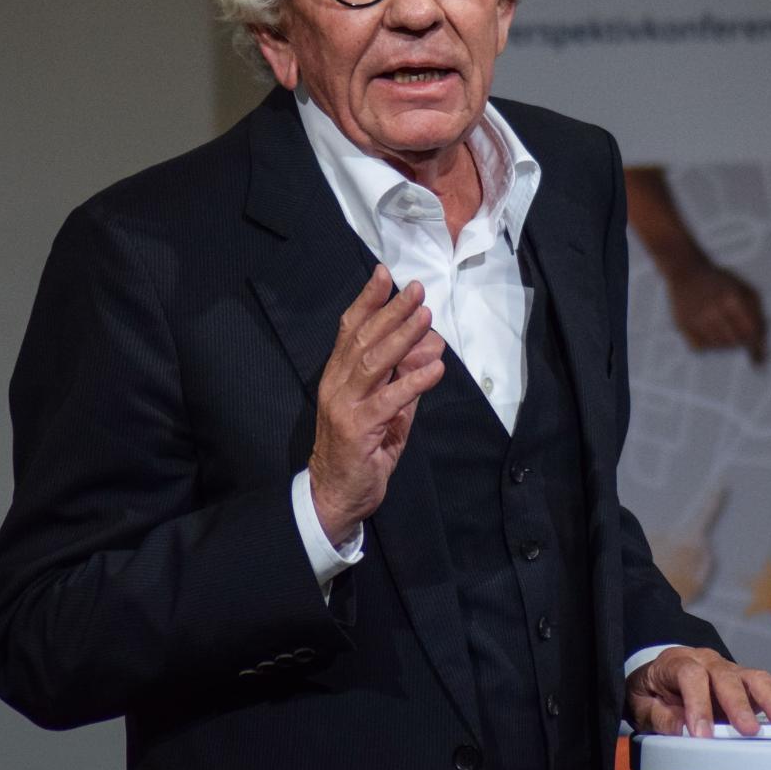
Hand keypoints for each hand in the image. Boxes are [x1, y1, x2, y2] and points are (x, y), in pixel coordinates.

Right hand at [308, 265, 444, 544]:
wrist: (335, 496)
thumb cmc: (362, 452)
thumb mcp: (388, 411)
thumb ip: (406, 380)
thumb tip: (432, 348)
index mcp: (338, 376)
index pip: (349, 329)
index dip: (367, 300)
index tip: (385, 273)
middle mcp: (336, 385)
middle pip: (363, 338)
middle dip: (391, 310)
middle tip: (417, 290)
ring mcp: (344, 407)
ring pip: (372, 362)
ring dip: (401, 337)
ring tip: (425, 317)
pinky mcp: (357, 430)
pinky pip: (388, 401)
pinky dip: (412, 382)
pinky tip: (435, 369)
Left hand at [626, 646, 770, 737]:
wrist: (658, 678)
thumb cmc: (652, 693)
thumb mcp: (643, 706)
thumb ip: (662, 717)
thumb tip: (683, 731)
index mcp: (677, 662)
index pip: (690, 676)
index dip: (697, 704)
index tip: (702, 734)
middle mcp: (707, 662)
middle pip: (727, 676)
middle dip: (739, 705)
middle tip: (749, 730)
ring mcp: (730, 670)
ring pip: (755, 677)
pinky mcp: (747, 683)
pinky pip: (770, 685)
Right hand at [665, 261, 766, 362]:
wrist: (687, 269)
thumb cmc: (725, 284)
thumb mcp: (748, 294)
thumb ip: (761, 325)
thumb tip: (760, 363)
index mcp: (733, 298)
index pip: (752, 334)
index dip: (756, 338)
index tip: (752, 333)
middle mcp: (712, 310)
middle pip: (735, 343)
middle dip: (740, 337)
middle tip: (734, 321)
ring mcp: (695, 318)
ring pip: (717, 348)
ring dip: (723, 341)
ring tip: (719, 321)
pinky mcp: (681, 324)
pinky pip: (699, 348)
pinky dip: (705, 342)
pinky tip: (704, 326)